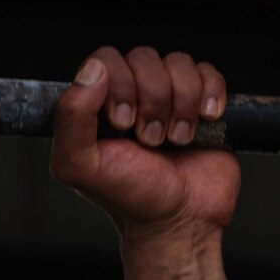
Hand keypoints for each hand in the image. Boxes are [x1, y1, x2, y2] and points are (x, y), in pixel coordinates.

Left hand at [51, 46, 239, 238]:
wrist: (179, 222)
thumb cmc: (128, 197)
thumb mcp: (79, 165)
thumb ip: (70, 117)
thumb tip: (92, 70)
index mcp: (97, 104)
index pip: (106, 59)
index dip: (118, 84)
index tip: (123, 123)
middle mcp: (132, 94)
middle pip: (144, 58)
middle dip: (151, 100)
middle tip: (149, 139)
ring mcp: (168, 97)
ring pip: (178, 63)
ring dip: (180, 105)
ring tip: (175, 140)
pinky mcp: (203, 104)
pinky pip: (209, 72)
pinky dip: (210, 95)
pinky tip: (204, 121)